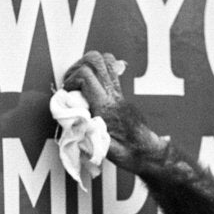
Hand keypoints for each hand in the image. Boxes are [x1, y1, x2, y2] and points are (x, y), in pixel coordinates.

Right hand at [62, 51, 168, 172]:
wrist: (147, 152)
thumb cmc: (128, 153)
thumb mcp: (104, 149)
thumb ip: (87, 134)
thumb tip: (71, 122)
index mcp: (106, 106)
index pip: (87, 75)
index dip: (71, 79)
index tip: (66, 93)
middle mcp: (113, 95)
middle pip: (96, 60)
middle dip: (77, 66)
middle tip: (70, 82)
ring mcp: (119, 93)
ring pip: (105, 61)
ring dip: (88, 66)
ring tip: (78, 81)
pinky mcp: (120, 95)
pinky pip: (110, 72)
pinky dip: (97, 72)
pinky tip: (90, 87)